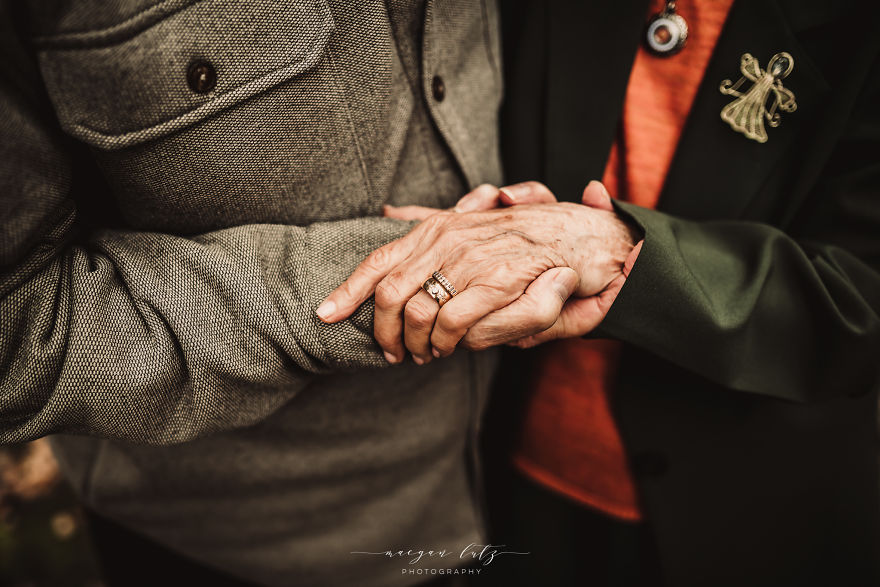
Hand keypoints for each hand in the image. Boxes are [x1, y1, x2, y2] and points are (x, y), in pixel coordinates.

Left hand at [318, 180, 637, 363]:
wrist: (583, 238)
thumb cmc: (523, 240)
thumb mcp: (474, 225)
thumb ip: (431, 220)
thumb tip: (389, 214)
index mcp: (437, 228)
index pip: (379, 260)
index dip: (347, 291)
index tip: (324, 316)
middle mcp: (449, 239)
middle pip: (392, 294)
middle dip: (387, 333)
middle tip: (395, 353)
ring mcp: (474, 258)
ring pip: (421, 313)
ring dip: (419, 344)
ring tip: (428, 353)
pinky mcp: (501, 281)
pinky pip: (456, 322)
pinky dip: (449, 343)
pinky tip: (453, 348)